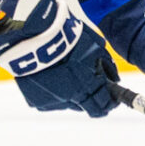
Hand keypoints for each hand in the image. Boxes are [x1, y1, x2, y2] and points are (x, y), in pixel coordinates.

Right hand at [0, 0, 117, 117]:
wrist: (30, 36)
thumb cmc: (65, 37)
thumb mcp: (93, 45)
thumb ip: (106, 64)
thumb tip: (114, 78)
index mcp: (86, 85)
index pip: (103, 105)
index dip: (109, 104)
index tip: (111, 100)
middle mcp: (71, 98)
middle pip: (87, 109)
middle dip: (94, 101)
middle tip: (93, 91)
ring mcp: (52, 101)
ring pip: (69, 104)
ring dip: (73, 95)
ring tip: (67, 76)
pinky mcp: (37, 101)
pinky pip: (52, 100)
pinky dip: (56, 92)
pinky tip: (53, 77)